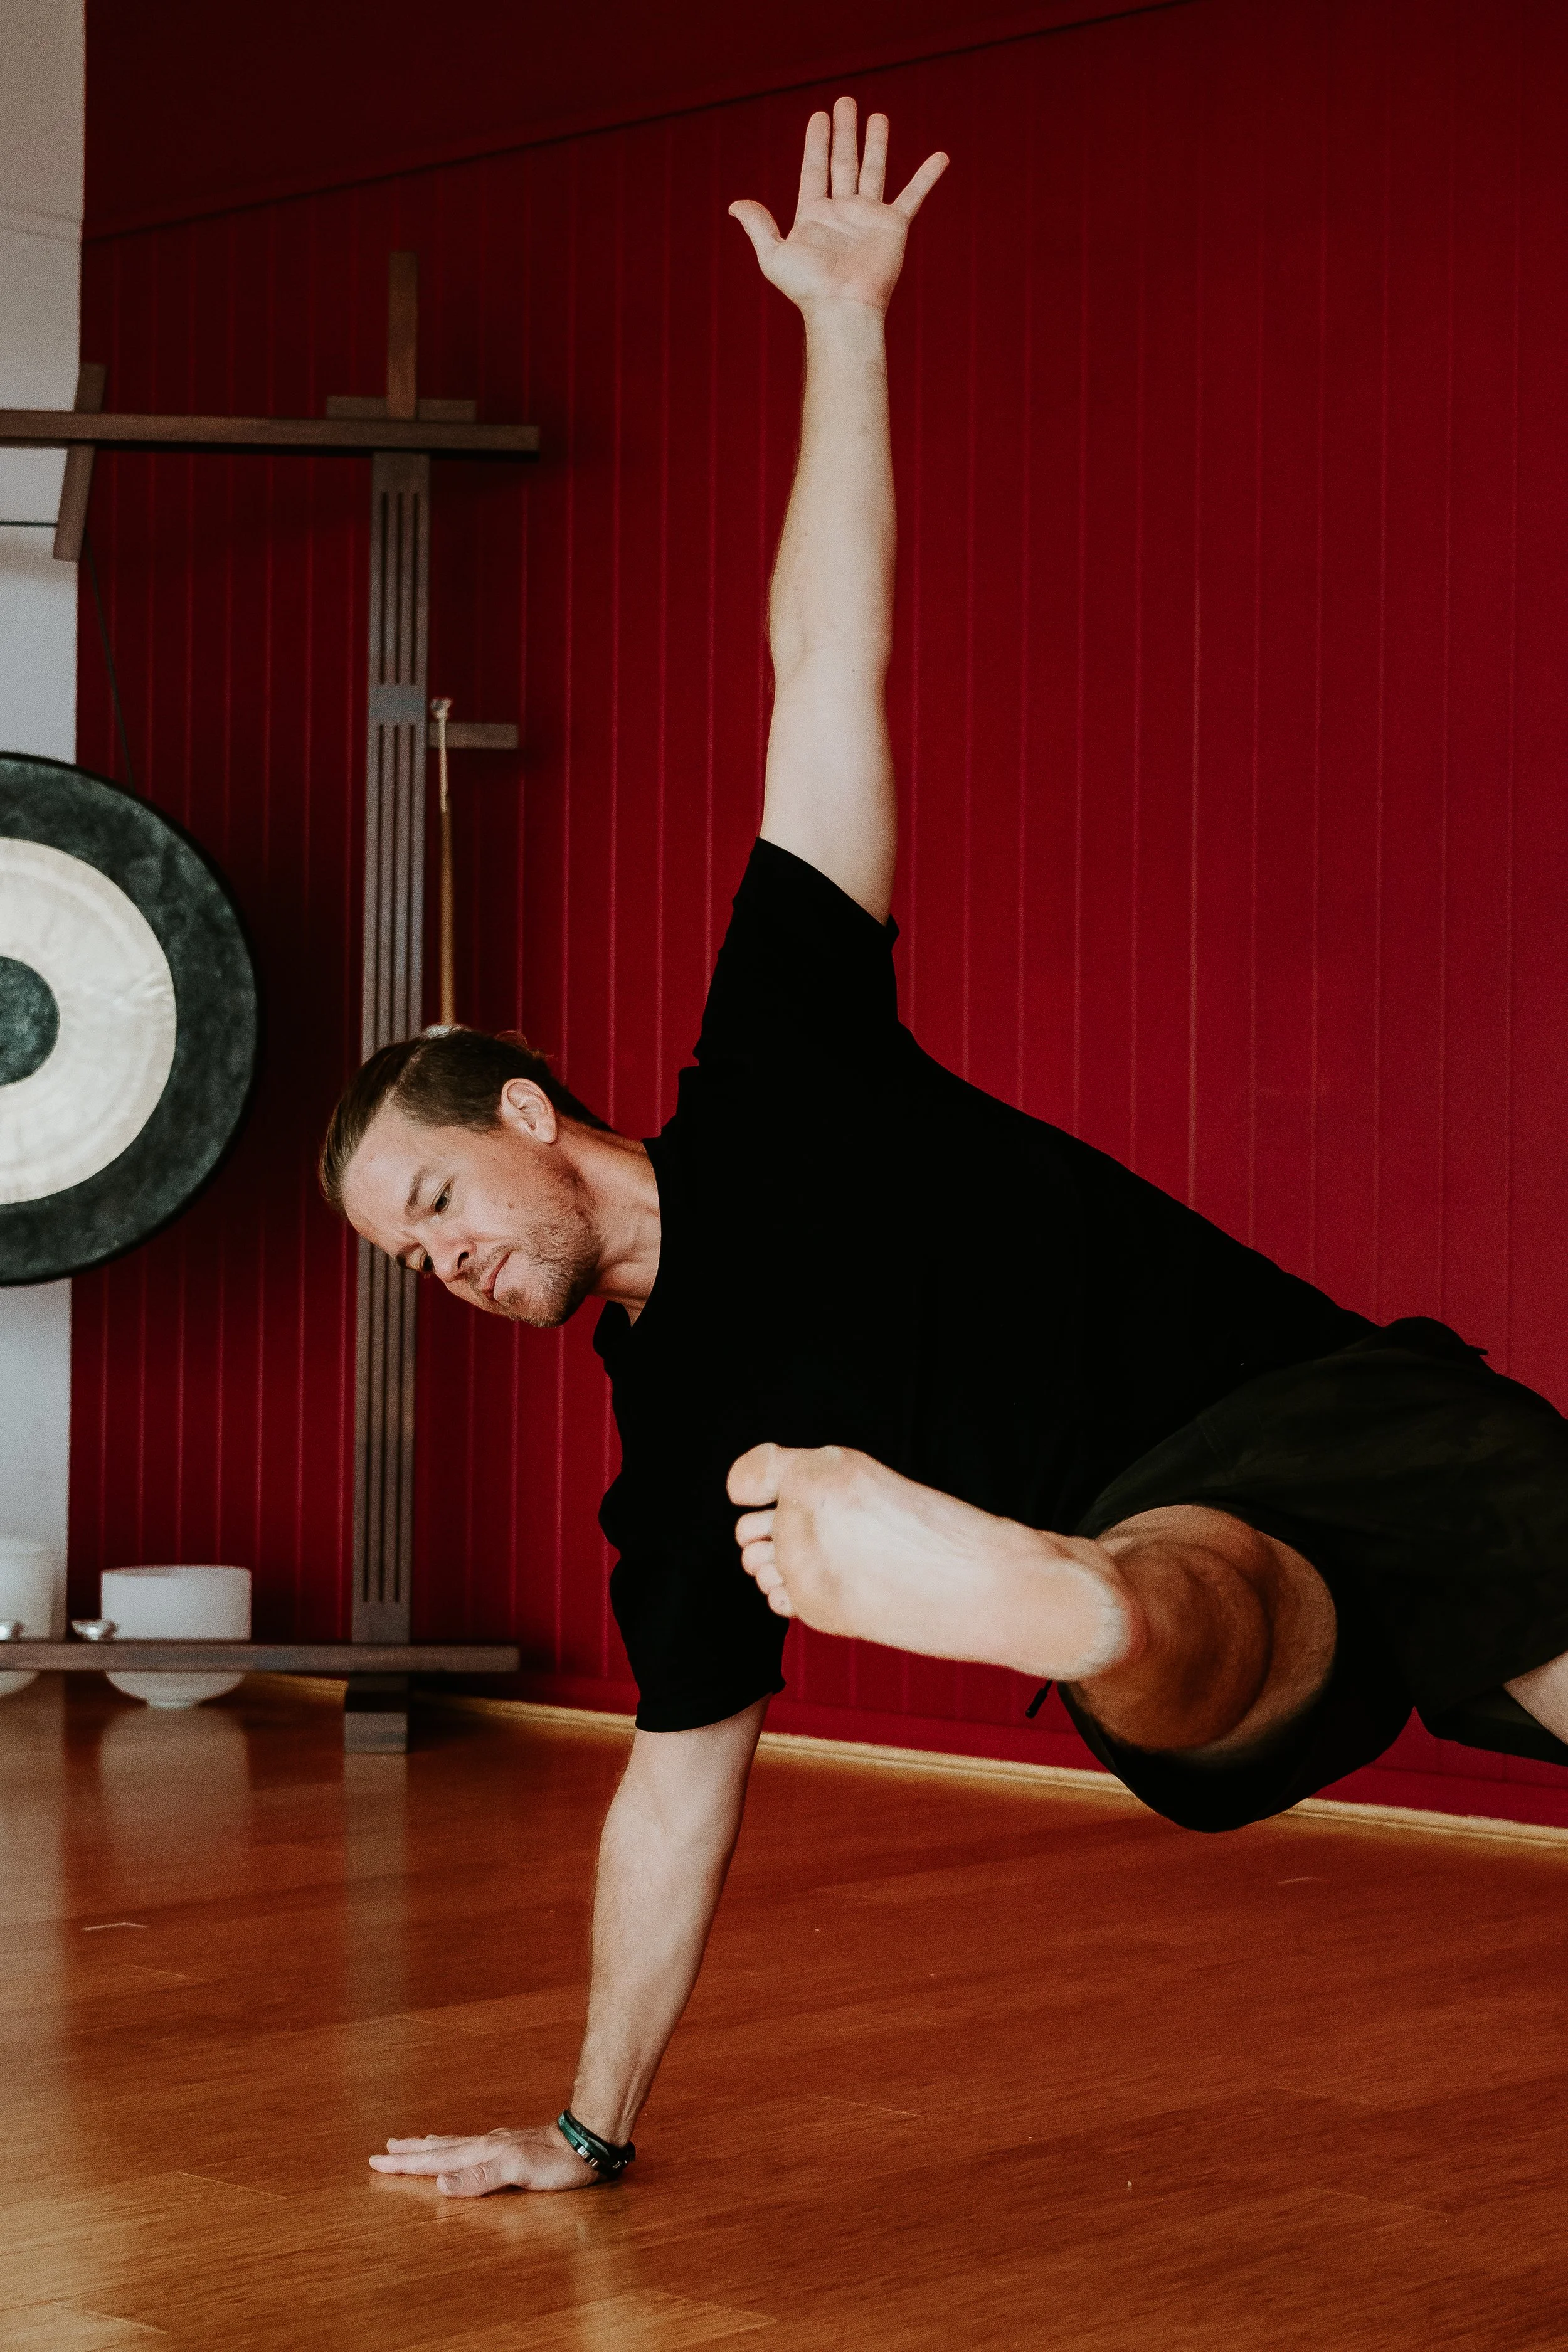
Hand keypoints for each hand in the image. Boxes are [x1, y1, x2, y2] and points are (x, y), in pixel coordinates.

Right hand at [368, 2119, 596, 2196]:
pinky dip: (453, 2145)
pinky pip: (470, 2144)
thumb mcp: (517, 2172)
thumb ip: (479, 2178)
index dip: (407, 2164)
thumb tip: (439, 2182)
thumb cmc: (554, 2163)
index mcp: (481, 2153)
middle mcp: (484, 2145)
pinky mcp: (509, 2147)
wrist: (585, 2142)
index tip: (378, 2161)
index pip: (436, 2160)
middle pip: (438, 2149)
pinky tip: (458, 2146)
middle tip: (380, 2152)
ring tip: (409, 2144)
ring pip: (453, 2144)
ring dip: (428, 2146)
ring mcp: (496, 2144)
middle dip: (408, 2153)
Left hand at [728, 96, 946, 316]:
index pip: (814, 168)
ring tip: (877, 116)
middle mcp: (842, 212)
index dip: (816, 142)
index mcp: (814, 214)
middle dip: (844, 132)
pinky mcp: (893, 227)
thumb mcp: (774, 256)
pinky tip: (939, 157)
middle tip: (845, 102)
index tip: (819, 116)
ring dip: (876, 143)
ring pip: (873, 170)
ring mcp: (868, 217)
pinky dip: (927, 177)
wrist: (843, 308)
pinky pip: (913, 197)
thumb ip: (758, 226)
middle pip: (843, 162)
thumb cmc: (808, 288)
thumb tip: (734, 205)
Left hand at [728, 1442, 1133, 1678]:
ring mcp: (805, 1563)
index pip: (748, 1476)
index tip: (766, 1495)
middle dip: (771, 1533)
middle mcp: (805, 1511)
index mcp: (826, 1469)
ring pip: (760, 1566)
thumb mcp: (878, 1487)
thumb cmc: (940, 1533)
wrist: (989, 1585)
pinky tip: (844, 1591)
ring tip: (840, 1568)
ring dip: (782, 1567)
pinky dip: (797, 1597)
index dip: (755, 1485)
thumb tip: (756, 1537)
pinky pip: (780, 1598)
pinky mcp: (813, 1605)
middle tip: (829, 1543)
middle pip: (747, 1528)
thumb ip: (818, 1494)